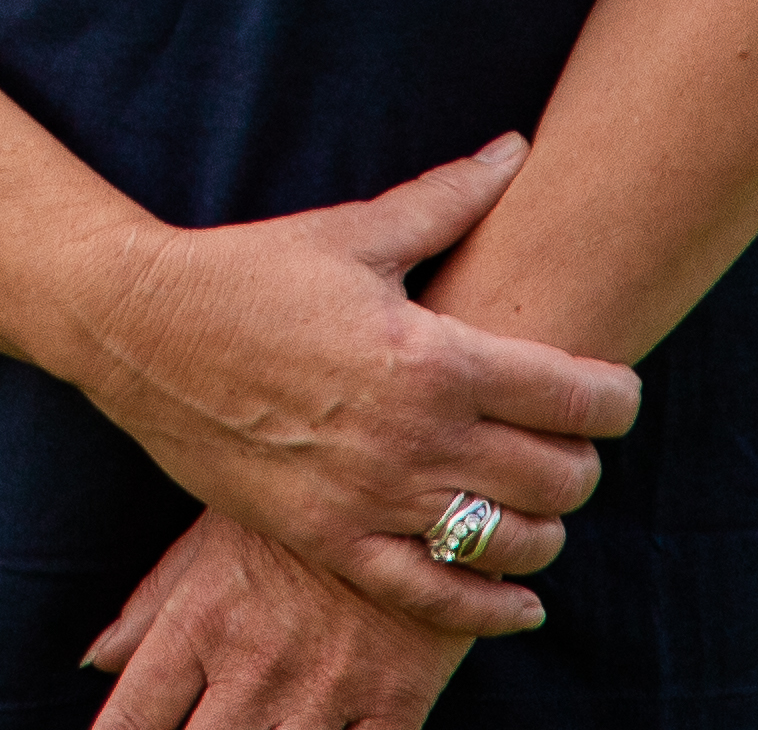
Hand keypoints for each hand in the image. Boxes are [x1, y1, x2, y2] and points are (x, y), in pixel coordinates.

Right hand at [68, 136, 629, 631]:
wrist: (139, 330)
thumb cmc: (249, 271)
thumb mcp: (353, 232)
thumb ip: (449, 199)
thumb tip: (517, 149)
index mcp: (431, 356)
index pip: (575, 396)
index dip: (617, 398)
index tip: (618, 393)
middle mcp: (414, 438)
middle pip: (560, 475)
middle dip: (585, 461)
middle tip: (572, 442)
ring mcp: (372, 498)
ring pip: (511, 541)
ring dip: (546, 527)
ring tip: (538, 502)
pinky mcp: (330, 540)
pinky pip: (436, 597)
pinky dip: (493, 608)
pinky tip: (521, 600)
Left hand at [84, 507, 489, 729]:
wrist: (418, 468)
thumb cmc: (303, 500)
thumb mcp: (218, 534)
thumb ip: (154, 602)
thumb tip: (94, 660)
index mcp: (202, 623)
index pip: (133, 716)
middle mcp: (255, 665)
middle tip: (198, 726)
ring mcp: (326, 691)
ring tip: (255, 729)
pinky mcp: (396, 703)